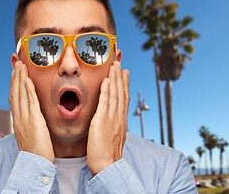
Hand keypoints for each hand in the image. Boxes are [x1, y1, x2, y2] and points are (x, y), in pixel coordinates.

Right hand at [9, 61, 54, 163]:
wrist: (35, 163)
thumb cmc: (36, 151)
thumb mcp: (31, 134)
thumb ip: (31, 123)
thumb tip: (33, 116)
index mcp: (18, 120)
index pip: (14, 98)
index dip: (14, 84)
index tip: (16, 72)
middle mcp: (19, 117)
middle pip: (15, 93)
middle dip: (15, 76)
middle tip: (17, 62)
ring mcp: (25, 119)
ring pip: (21, 95)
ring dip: (20, 78)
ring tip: (21, 65)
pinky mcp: (34, 121)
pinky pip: (30, 102)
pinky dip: (28, 90)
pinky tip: (27, 79)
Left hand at [87, 61, 129, 175]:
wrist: (107, 166)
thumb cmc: (106, 155)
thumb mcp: (112, 137)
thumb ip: (113, 126)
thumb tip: (112, 120)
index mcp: (121, 120)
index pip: (124, 98)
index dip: (124, 84)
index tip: (125, 72)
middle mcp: (119, 117)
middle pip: (122, 93)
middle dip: (121, 77)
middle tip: (120, 63)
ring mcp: (112, 118)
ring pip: (115, 94)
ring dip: (115, 78)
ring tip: (115, 65)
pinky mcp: (103, 121)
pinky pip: (105, 102)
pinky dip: (107, 90)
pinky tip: (107, 80)